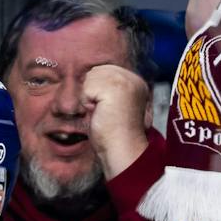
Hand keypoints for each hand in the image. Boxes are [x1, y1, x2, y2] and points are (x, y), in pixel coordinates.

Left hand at [82, 64, 152, 178]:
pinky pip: (86, 88)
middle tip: (103, 112)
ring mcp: (125, 81)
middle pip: (96, 72)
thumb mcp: (111, 106)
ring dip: (89, 98)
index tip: (105, 109)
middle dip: (92, 92)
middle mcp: (133, 79)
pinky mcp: (115, 88)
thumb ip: (104, 90)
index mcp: (135, 83)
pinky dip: (86, 102)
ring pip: (90, 78)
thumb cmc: (114, 135)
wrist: (122, 149)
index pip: (103, 71)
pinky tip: (99, 113)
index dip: (95, 91)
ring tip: (102, 112)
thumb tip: (87, 78)